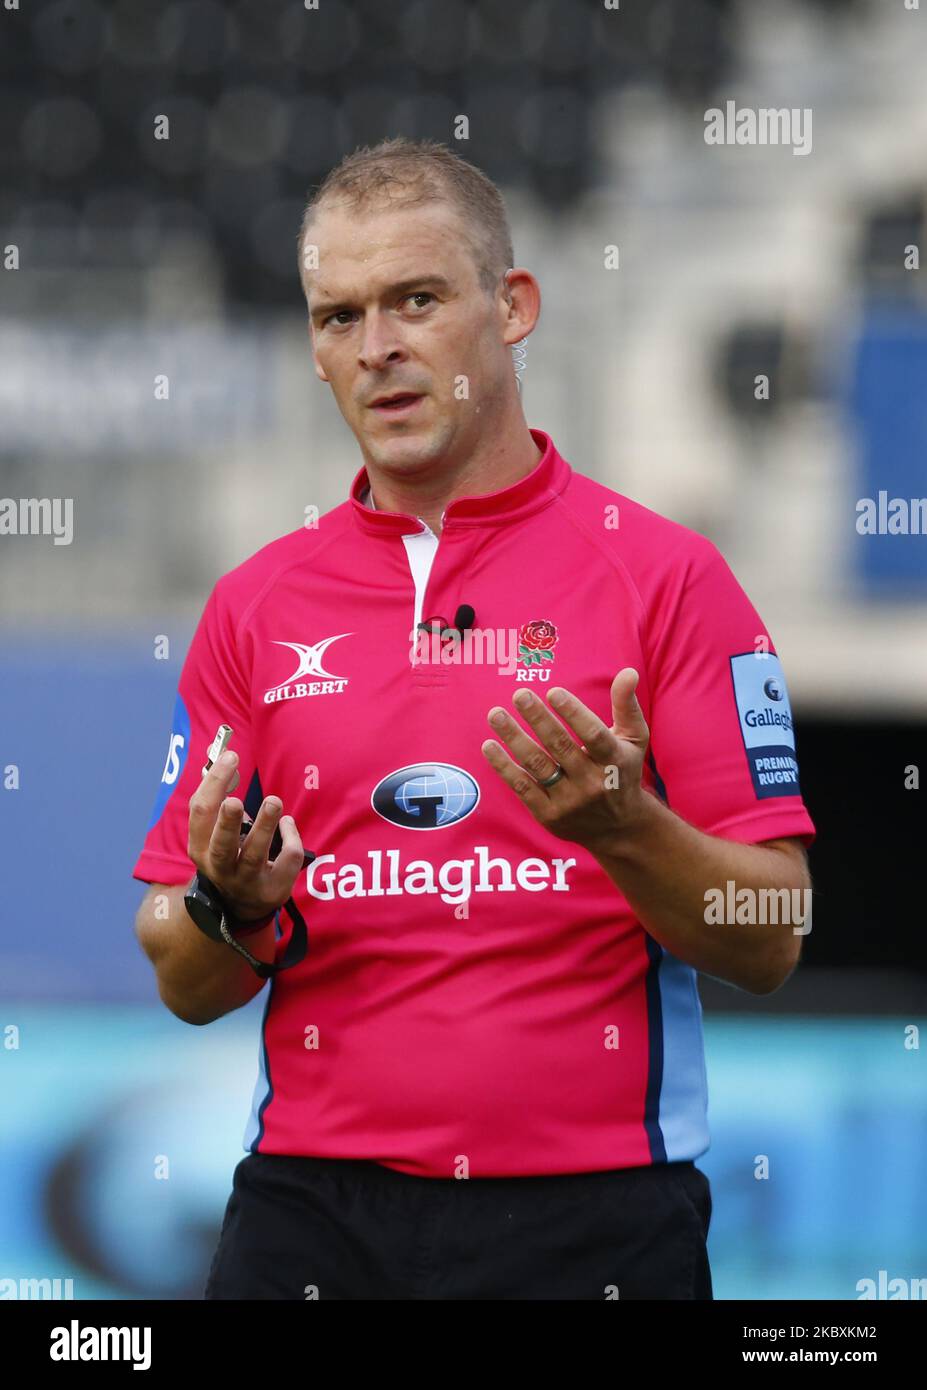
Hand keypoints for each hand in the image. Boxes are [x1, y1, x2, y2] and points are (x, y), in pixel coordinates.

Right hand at [187, 749, 303, 921]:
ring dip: (264, 827)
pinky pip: (285, 861)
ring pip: (255, 855)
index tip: (230, 757)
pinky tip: (287, 823)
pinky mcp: (272, 890)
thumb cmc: (229, 856)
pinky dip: (290, 838)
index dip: (213, 784)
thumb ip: (218, 802)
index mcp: (200, 849)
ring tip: (273, 801)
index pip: (200, 814)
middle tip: (235, 801)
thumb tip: (224, 758)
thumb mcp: (214, 835)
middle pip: (221, 846)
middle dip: (228, 824)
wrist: (240, 906)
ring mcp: (247, 882)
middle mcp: (220, 868)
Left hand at [481, 667, 649, 851]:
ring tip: (496, 715)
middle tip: (519, 694)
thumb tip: (627, 672)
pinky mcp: (549, 816)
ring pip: (537, 766)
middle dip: (538, 719)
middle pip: (560, 747)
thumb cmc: (622, 770)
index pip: (593, 735)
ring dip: (514, 738)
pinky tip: (489, 745)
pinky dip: (504, 767)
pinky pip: (522, 788)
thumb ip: (627, 705)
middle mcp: (592, 783)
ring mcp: (569, 802)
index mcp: (614, 761)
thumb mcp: (634, 739)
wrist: (618, 827)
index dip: (573, 713)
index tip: (553, 691)